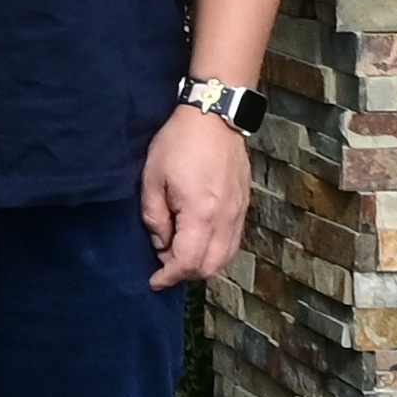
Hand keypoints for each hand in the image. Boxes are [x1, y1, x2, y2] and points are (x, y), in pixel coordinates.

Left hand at [142, 102, 256, 288]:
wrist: (215, 116)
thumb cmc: (179, 143)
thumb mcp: (152, 178)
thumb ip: (154, 217)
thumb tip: (161, 242)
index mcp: (201, 213)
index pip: (187, 261)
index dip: (168, 276)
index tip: (153, 280)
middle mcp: (225, 219)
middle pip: (210, 267)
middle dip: (185, 274)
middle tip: (163, 263)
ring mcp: (239, 213)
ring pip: (226, 257)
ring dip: (202, 265)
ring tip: (178, 253)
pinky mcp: (244, 205)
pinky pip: (233, 242)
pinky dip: (216, 252)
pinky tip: (198, 241)